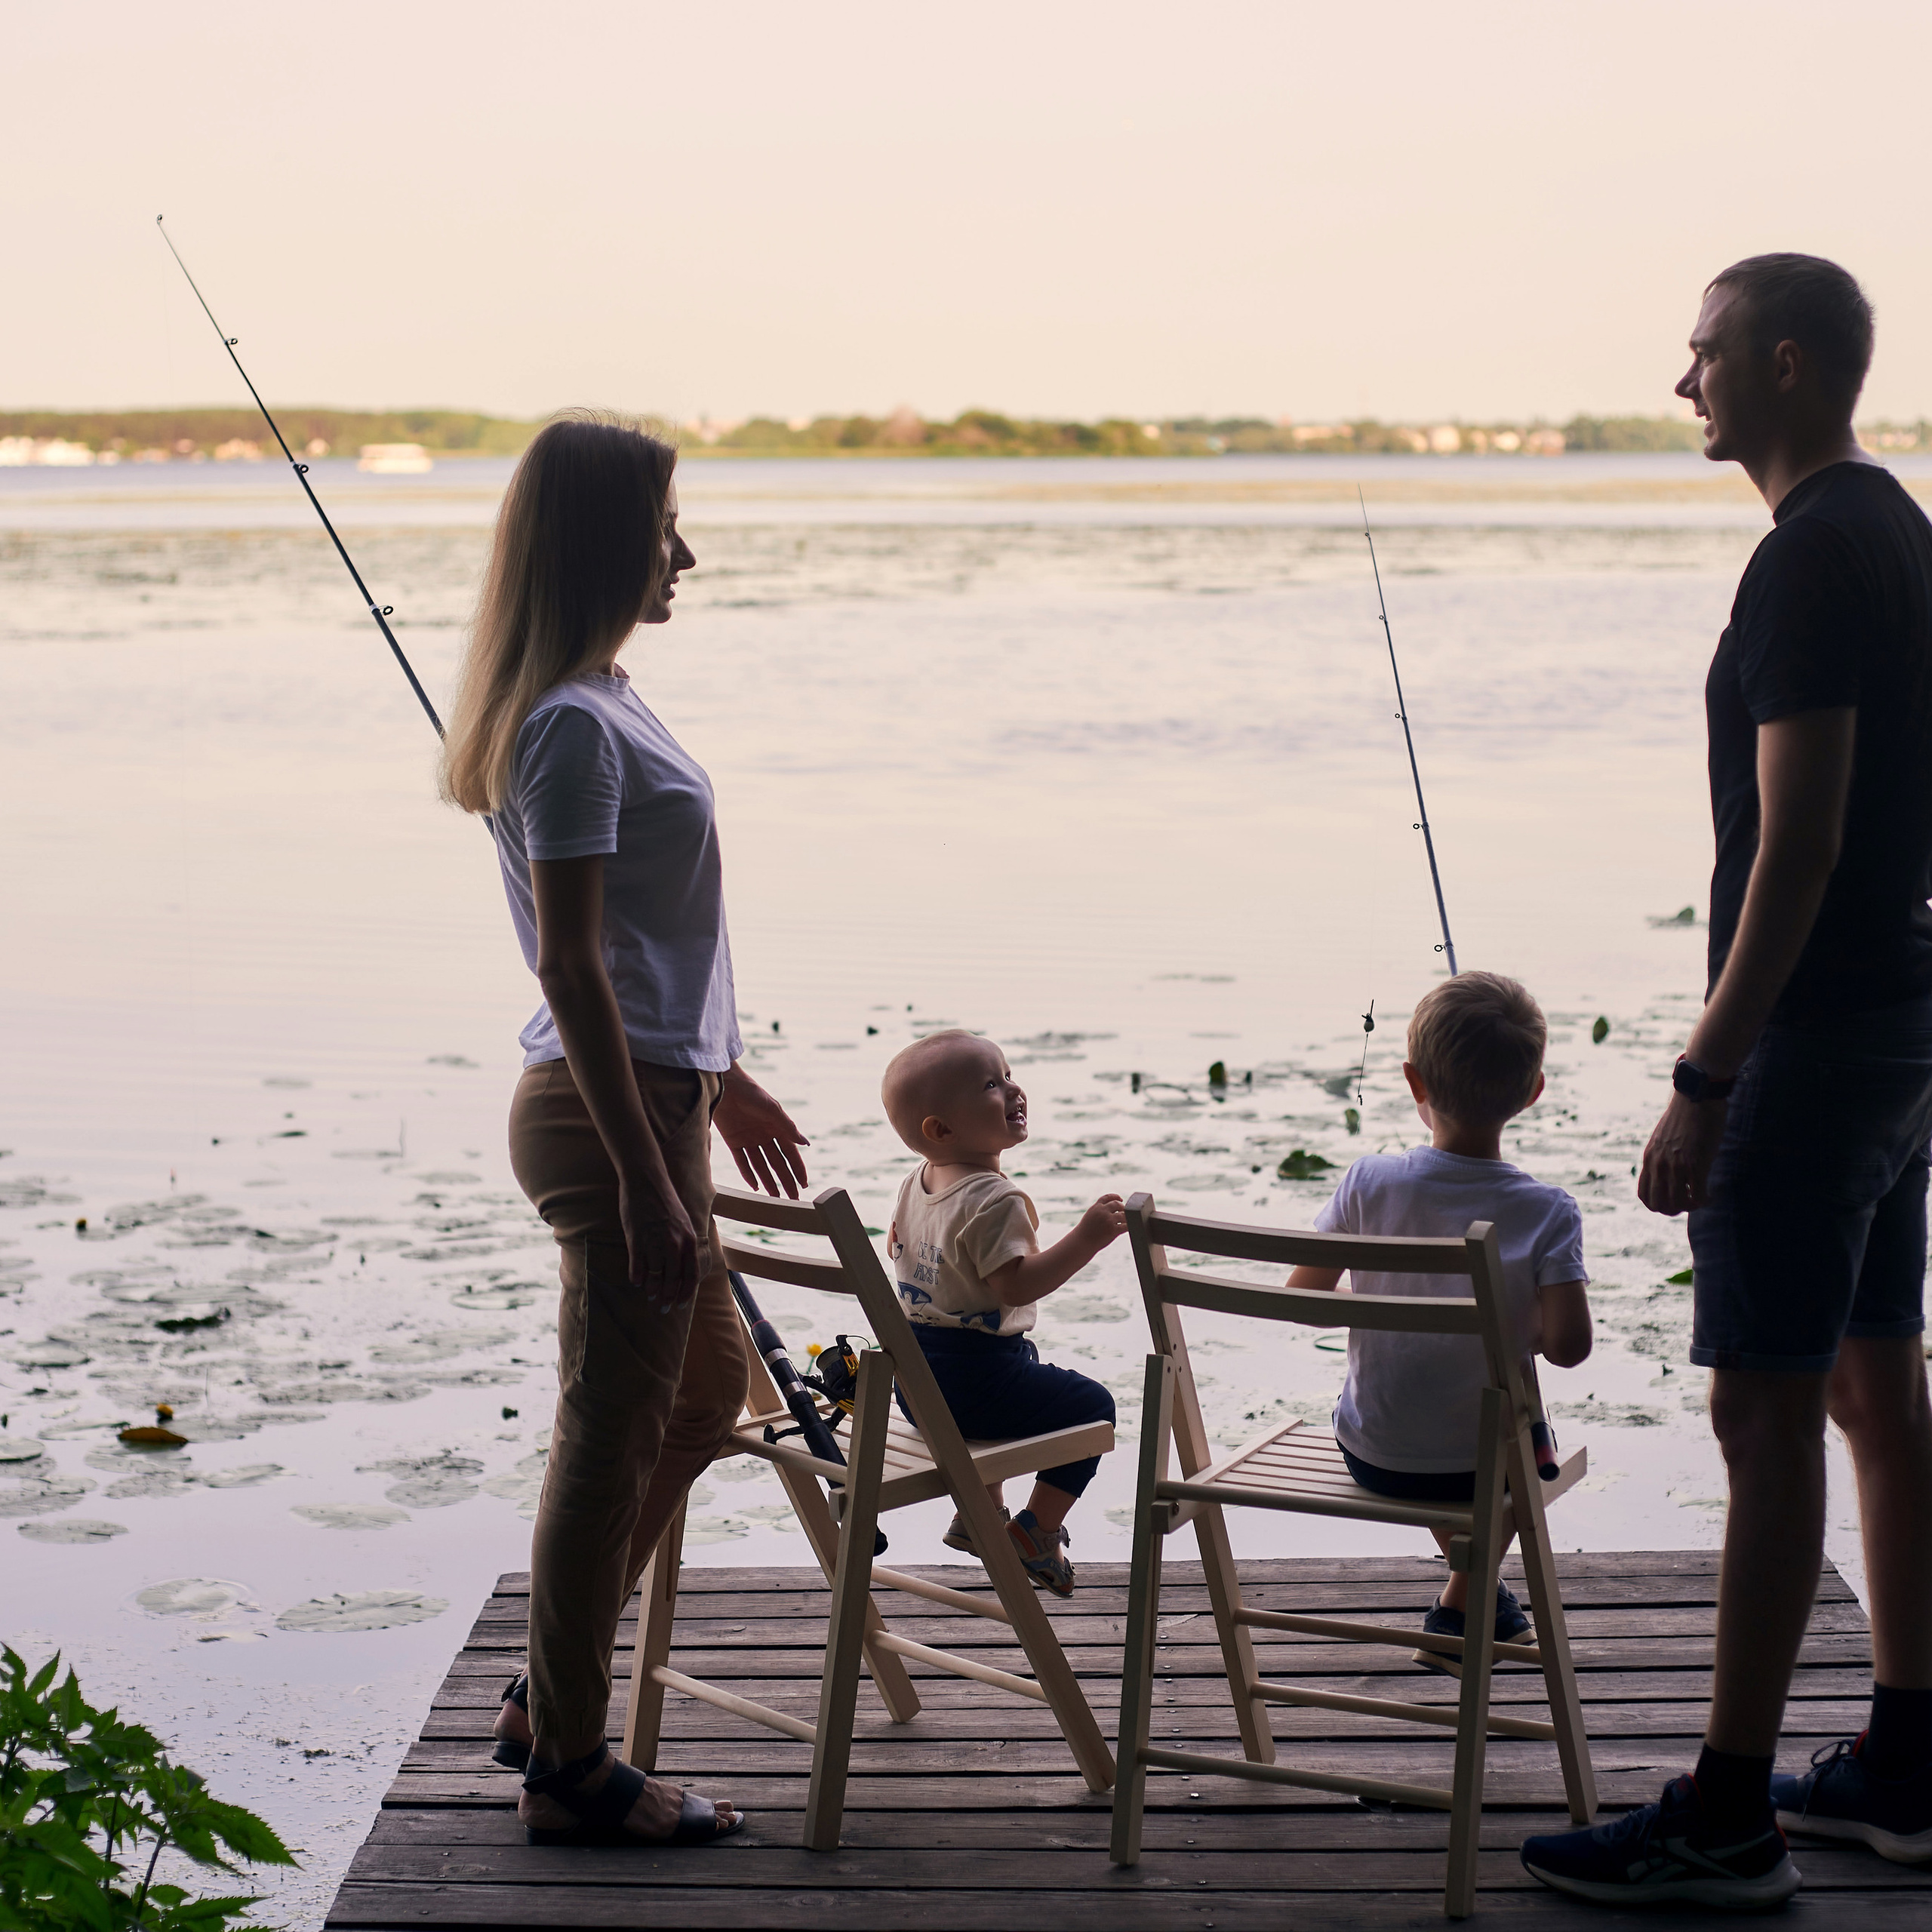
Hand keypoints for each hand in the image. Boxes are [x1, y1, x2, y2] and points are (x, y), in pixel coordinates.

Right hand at [619, 1179, 700, 1308]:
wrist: (646, 1181)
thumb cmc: (665, 1201)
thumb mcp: (683, 1222)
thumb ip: (684, 1243)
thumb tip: (683, 1264)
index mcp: (689, 1240)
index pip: (691, 1274)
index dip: (686, 1292)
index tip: (681, 1304)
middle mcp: (675, 1244)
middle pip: (673, 1280)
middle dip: (669, 1298)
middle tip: (664, 1309)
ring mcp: (655, 1242)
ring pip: (655, 1276)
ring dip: (653, 1290)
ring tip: (650, 1297)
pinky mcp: (636, 1239)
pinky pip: (638, 1266)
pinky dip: (637, 1277)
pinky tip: (637, 1282)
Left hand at [712, 1069, 810, 1199]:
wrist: (725, 1085)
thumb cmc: (751, 1092)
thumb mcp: (772, 1109)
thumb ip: (787, 1127)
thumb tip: (805, 1143)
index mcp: (777, 1127)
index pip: (790, 1153)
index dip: (797, 1169)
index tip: (804, 1184)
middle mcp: (764, 1135)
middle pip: (777, 1163)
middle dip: (785, 1180)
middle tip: (792, 1198)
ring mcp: (749, 1139)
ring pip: (761, 1165)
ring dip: (768, 1181)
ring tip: (775, 1198)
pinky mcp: (733, 1141)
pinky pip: (742, 1161)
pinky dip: (748, 1174)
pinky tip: (755, 1186)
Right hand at [1080, 1193, 1127, 1248]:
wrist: (1081, 1242)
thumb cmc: (1085, 1232)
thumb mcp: (1089, 1216)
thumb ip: (1098, 1211)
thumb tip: (1110, 1210)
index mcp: (1096, 1207)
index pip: (1108, 1197)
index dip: (1115, 1197)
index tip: (1120, 1199)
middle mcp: (1102, 1211)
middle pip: (1117, 1204)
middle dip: (1122, 1208)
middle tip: (1124, 1213)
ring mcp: (1108, 1220)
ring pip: (1123, 1215)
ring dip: (1126, 1218)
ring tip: (1125, 1223)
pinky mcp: (1113, 1230)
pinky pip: (1126, 1226)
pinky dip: (1129, 1226)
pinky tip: (1129, 1228)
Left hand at [1637, 1092, 1728, 1216]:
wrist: (1697, 1097)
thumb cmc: (1685, 1116)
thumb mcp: (1663, 1138)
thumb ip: (1662, 1156)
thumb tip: (1668, 1173)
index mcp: (1649, 1158)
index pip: (1645, 1195)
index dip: (1659, 1204)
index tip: (1673, 1199)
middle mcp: (1659, 1164)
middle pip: (1659, 1205)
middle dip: (1675, 1209)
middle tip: (1689, 1201)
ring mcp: (1676, 1165)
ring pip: (1678, 1205)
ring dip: (1691, 1207)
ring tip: (1701, 1198)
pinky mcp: (1696, 1164)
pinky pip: (1697, 1197)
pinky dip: (1705, 1201)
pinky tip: (1712, 1194)